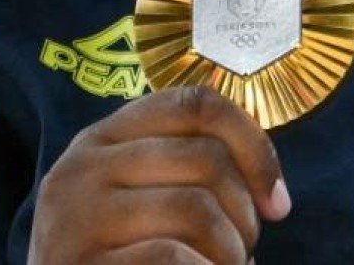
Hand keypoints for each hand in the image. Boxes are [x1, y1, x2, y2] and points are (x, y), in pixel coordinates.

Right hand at [29, 86, 291, 264]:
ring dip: (231, 252)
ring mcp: (76, 217)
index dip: (254, 146)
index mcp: (103, 138)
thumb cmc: (118, 259)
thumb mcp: (139, 202)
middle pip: (205, 157)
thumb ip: (184, 175)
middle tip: (243, 251)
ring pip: (194, 209)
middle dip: (245, 213)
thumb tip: (270, 189)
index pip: (196, 104)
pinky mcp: (79, 263)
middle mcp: (82, 167)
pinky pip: (172, 257)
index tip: (277, 201)